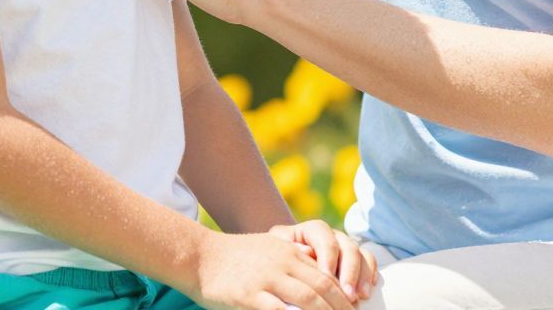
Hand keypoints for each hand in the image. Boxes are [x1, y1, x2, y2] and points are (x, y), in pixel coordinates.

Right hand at [190, 230, 356, 309]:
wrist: (199, 256)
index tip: (353, 309)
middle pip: (322, 287)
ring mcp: (266, 279)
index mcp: (290, 252)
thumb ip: (292, 257)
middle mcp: (282, 263)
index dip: (343, 294)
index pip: (326, 274)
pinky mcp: (249, 295)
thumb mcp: (268, 248)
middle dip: (342, 308)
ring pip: (307, 299)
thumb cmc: (234, 257)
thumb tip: (315, 264)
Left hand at [268, 221, 377, 301]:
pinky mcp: (354, 258)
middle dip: (349, 271)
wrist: (278, 267)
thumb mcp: (277, 253)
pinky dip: (370, 274)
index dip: (328, 256)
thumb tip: (307, 252)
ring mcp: (344, 246)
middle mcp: (330, 235)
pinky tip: (367, 291)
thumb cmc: (275, 261)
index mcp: (310, 230)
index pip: (324, 237)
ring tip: (360, 296)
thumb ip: (289, 250)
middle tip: (348, 294)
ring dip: (361, 276)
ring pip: (360, 253)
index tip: (327, 278)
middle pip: (346, 246)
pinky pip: (368, 260)